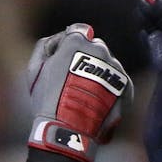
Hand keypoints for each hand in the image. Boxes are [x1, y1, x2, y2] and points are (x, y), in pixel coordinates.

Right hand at [24, 23, 132, 161]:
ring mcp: (115, 67)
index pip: (79, 31)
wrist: (69, 130)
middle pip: (96, 47)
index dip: (71, 44)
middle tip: (75, 81)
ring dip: (100, 74)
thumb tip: (63, 35)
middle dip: (87, 59)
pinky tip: (98, 102)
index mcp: (77, 42)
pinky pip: (118, 80)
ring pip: (108, 64)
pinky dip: (110, 88)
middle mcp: (100, 50)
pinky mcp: (126, 84)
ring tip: (87, 95)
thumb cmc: (47, 99)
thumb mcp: (35, 68)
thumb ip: (47, 44)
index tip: (67, 58)